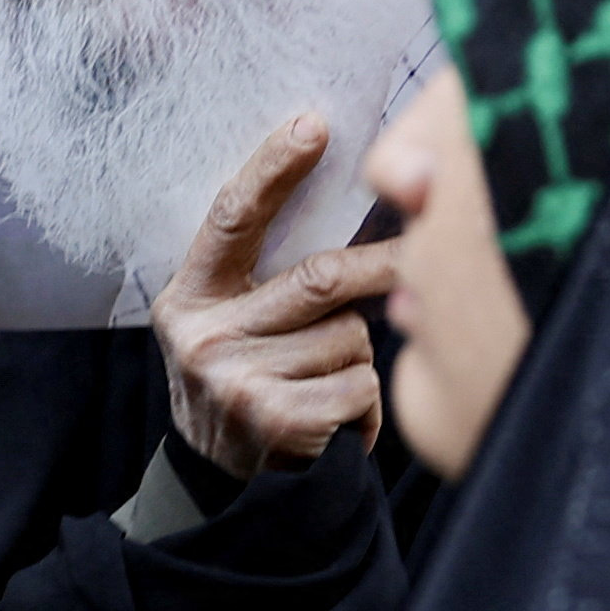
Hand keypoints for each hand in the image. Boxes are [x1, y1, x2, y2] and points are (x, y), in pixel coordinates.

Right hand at [155, 115, 401, 478]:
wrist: (221, 485)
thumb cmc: (249, 380)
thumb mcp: (233, 323)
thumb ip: (268, 274)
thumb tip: (356, 201)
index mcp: (188, 296)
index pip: (232, 218)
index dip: (273, 168)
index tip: (315, 125)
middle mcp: (202, 336)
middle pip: (320, 278)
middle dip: (379, 269)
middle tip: (421, 255)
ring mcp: (234, 381)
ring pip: (349, 336)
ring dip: (362, 355)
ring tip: (331, 383)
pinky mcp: (274, 421)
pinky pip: (359, 384)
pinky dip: (366, 402)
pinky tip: (338, 420)